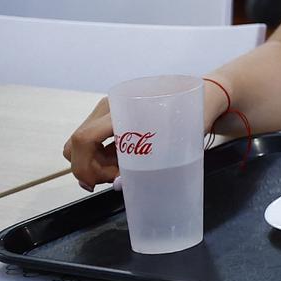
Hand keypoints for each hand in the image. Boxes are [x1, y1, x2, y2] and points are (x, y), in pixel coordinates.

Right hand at [62, 87, 227, 187]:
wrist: (204, 96)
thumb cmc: (195, 114)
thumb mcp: (180, 139)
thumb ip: (152, 161)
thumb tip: (121, 184)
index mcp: (124, 106)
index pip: (85, 138)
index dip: (84, 166)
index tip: (99, 184)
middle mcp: (109, 106)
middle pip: (76, 143)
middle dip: (90, 169)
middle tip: (117, 179)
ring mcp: (105, 111)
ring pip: (78, 145)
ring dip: (94, 165)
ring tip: (122, 171)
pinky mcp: (107, 119)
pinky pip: (89, 142)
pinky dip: (97, 159)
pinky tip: (120, 164)